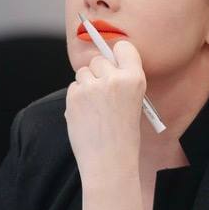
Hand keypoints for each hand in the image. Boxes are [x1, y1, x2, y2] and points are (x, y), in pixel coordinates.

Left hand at [65, 40, 146, 185]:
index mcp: (135, 79)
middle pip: (99, 59)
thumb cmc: (124, 136)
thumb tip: (102, 65)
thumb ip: (121, 82)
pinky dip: (77, 98)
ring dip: (86, 85)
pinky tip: (86, 115)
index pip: (124, 47)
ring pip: (83, 73)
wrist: (109, 161)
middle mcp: (114, 79)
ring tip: (95, 108)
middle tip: (103, 94)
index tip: (115, 61)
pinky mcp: (74, 96)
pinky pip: (73, 87)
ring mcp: (92, 87)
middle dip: (98, 72)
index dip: (118, 54)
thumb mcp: (134, 103)